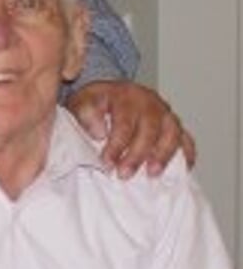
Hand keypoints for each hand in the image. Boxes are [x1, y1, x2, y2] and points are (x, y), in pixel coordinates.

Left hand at [66, 81, 193, 177]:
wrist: (109, 94)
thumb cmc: (96, 102)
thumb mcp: (82, 102)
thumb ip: (86, 114)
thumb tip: (99, 132)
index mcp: (126, 96)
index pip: (124, 123)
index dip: (116, 145)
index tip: (107, 163)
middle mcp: (150, 102)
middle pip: (150, 129)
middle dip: (137, 154)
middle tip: (124, 174)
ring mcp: (165, 112)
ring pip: (172, 132)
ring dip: (163, 155)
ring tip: (152, 173)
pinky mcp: (173, 123)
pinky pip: (185, 137)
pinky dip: (186, 152)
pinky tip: (183, 168)